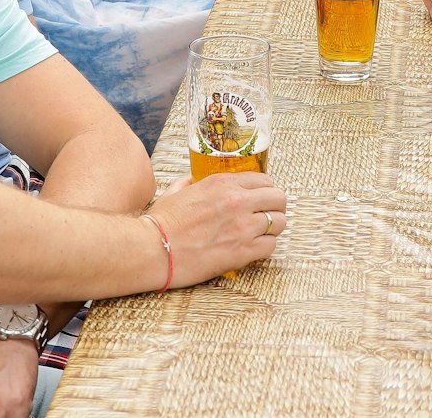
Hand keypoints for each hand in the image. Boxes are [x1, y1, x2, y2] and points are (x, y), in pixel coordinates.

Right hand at [147, 173, 287, 286]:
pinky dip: (266, 247)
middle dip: (275, 206)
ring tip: (262, 233)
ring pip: (280, 222)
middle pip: (278, 198)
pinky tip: (254, 248)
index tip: (261, 199)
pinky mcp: (242, 251)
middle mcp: (237, 200)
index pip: (264, 180)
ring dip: (273, 227)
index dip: (265, 191)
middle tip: (268, 215)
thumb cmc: (160, 223)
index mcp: (222, 183)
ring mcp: (242, 226)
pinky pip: (271, 246)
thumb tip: (192, 182)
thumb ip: (189, 183)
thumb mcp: (175, 191)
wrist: (152, 249)